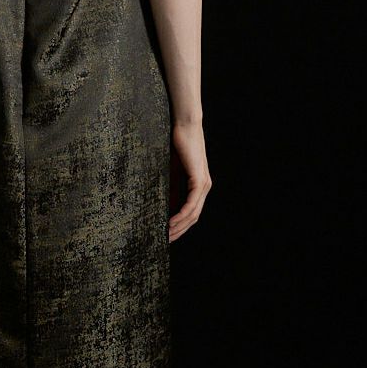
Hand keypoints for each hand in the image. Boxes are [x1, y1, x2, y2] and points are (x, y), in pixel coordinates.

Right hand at [168, 120, 210, 242]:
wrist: (184, 126)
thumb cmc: (176, 144)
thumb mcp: (170, 171)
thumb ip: (170, 187)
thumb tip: (162, 204)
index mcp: (198, 186)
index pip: (191, 213)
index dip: (180, 226)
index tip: (166, 235)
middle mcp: (204, 188)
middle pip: (193, 218)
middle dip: (179, 231)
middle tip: (164, 241)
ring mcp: (203, 185)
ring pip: (193, 214)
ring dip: (179, 227)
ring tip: (165, 235)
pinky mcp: (199, 180)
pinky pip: (191, 204)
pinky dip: (181, 216)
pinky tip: (170, 223)